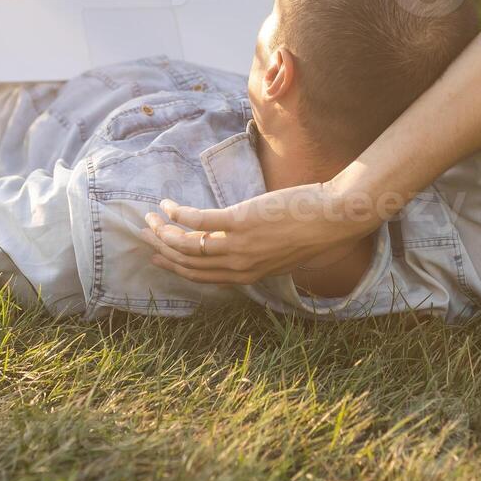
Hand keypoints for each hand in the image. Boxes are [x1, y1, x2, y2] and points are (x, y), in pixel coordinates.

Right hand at [139, 182, 377, 284]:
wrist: (336, 219)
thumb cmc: (319, 234)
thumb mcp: (287, 255)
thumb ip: (264, 255)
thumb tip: (251, 245)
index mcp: (249, 274)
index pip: (203, 276)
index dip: (178, 267)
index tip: (160, 257)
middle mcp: (239, 265)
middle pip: (189, 262)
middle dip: (163, 249)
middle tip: (145, 234)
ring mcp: (238, 244)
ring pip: (187, 244)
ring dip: (163, 232)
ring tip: (149, 218)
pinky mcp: (240, 221)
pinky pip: (199, 220)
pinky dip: (179, 213)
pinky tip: (168, 204)